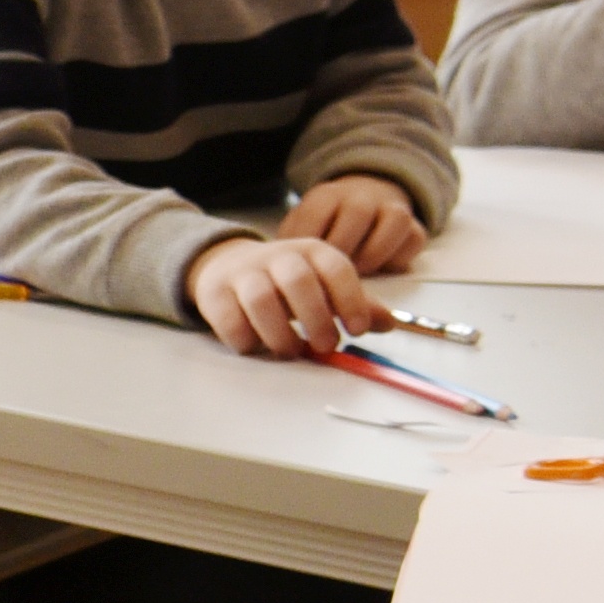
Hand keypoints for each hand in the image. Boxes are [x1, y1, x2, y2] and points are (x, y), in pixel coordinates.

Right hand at [187, 228, 390, 358]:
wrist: (226, 265)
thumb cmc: (285, 281)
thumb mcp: (323, 284)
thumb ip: (354, 304)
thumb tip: (389, 324)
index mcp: (312, 251)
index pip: (336, 268)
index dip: (350, 299)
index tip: (355, 330)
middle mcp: (278, 256)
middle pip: (298, 281)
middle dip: (315, 318)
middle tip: (325, 346)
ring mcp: (243, 272)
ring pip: (260, 299)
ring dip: (280, 333)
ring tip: (290, 351)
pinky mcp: (214, 293)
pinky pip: (229, 318)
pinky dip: (245, 339)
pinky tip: (256, 347)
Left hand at [283, 175, 429, 275]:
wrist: (362, 204)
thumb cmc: (323, 230)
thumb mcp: (299, 233)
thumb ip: (292, 250)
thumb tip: (284, 281)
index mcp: (325, 196)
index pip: (315, 215)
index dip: (308, 248)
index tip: (303, 270)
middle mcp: (361, 195)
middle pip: (357, 214)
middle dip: (342, 251)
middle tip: (331, 277)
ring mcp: (392, 207)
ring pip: (394, 221)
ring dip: (373, 254)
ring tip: (356, 275)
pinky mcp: (414, 227)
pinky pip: (414, 239)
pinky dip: (397, 259)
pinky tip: (379, 270)